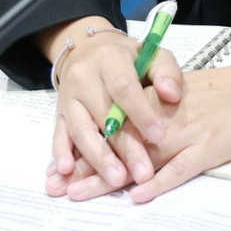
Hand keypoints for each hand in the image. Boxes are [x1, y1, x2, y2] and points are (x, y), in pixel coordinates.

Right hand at [40, 19, 183, 194]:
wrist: (88, 50)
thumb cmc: (129, 58)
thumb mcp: (151, 54)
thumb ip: (166, 71)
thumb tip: (172, 95)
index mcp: (109, 59)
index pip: (123, 87)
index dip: (141, 113)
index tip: (159, 136)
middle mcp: (84, 77)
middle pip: (103, 115)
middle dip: (125, 147)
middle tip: (143, 173)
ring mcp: (68, 97)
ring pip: (81, 130)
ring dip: (98, 158)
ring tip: (117, 180)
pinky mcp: (59, 113)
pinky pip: (58, 135)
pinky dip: (61, 153)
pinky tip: (69, 171)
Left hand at [52, 49, 230, 203]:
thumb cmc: (229, 90)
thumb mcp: (187, 90)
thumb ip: (159, 105)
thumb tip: (133, 122)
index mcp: (160, 100)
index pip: (115, 123)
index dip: (87, 144)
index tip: (61, 163)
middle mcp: (168, 116)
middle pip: (118, 142)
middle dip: (86, 165)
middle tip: (58, 185)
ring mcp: (188, 132)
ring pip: (140, 157)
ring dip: (108, 177)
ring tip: (79, 194)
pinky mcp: (210, 147)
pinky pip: (179, 168)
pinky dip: (158, 182)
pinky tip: (137, 195)